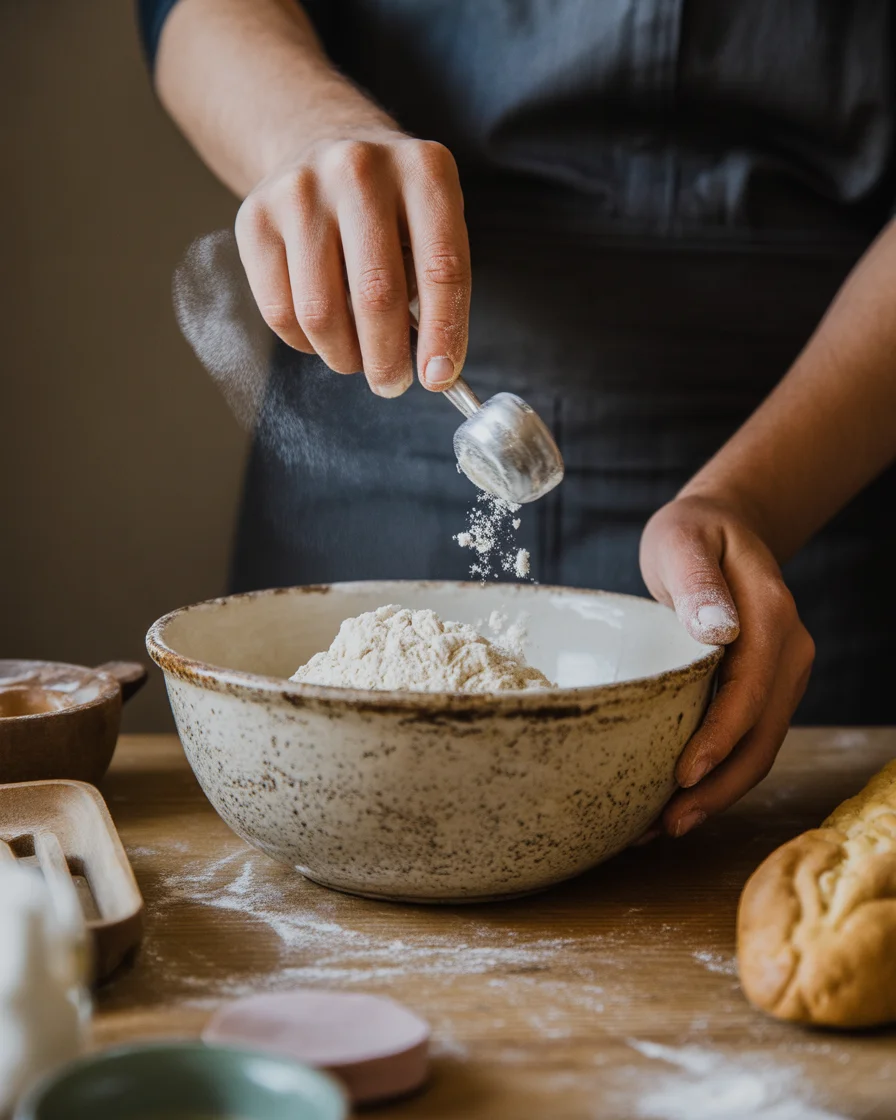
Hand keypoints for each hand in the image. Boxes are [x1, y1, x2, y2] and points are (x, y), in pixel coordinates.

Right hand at [234, 128, 470, 397]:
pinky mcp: (255, 216)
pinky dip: (306, 343)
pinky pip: (280, 311)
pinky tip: (323, 335)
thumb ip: (438, 288)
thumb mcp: (432, 225)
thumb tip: (434, 371)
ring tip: (357, 359)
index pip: (440, 268)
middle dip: (387, 359)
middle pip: (376, 295)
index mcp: (424, 171)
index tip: (438, 378)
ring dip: (344, 357)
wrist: (324, 144)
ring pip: (320, 312)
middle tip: (392, 383)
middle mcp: (359, 169)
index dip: (443, 334)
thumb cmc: (392, 209)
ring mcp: (300, 190)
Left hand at [639, 494, 814, 837]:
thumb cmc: (694, 536)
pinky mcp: (763, 692)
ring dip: (717, 794)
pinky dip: (716, 775)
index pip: (752, 690)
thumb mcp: (685, 542)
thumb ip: (697, 583)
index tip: (684, 775)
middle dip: (718, 788)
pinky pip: (746, 741)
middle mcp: (788, 654)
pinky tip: (675, 799)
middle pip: (762, 736)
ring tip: (662, 827)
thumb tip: (718, 631)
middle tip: (665, 826)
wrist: (721, 532)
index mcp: (773, 618)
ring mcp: (781, 677)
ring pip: (758, 749)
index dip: (721, 738)